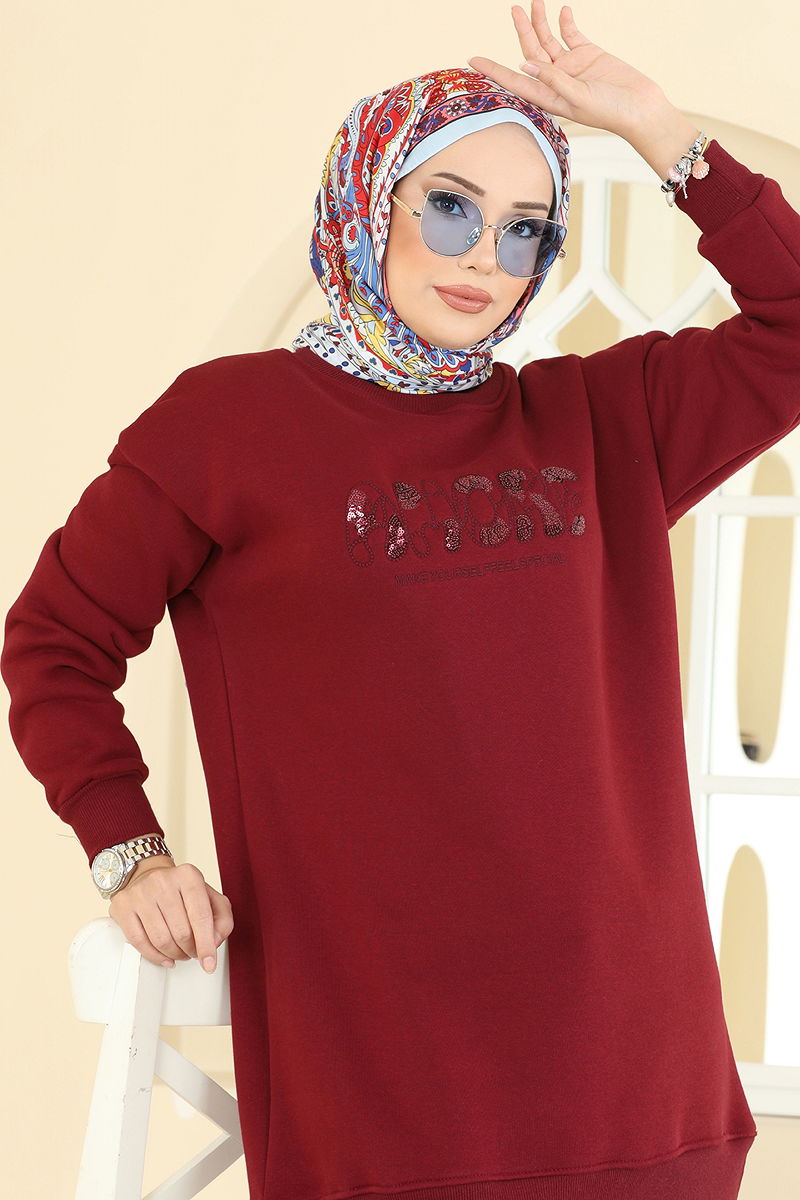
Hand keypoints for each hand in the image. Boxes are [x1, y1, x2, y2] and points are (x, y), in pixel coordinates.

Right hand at [109, 856, 233, 972]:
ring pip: (161, 939)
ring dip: (174, 954)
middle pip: (181, 931)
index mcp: (188, 875)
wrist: (146, 875)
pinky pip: (139, 941)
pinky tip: (165, 958)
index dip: (207, 944)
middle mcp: (163, 881)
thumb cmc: (180, 890)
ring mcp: (140, 893)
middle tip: (193, 952)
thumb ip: (222, 918)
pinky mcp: (123, 906)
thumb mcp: (209, 897)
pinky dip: (155, 956)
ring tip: (180, 953)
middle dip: (191, 950)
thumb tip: (213, 942)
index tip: (209, 963)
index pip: (201, 916)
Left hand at [468, 2, 670, 140]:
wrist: (640, 108)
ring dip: (540, 22)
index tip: (473, 61)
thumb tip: (526, 63)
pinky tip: (560, 11)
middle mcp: (555, 81)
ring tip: (533, 2)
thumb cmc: (611, 112)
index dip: (494, 71)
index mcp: (548, 97)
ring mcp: (571, 67)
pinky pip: (571, 34)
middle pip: (531, 52)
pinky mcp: (588, 54)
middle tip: (513, 9)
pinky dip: (565, 22)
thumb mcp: (579, 98)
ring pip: (549, 40)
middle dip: (521, 31)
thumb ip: (553, 80)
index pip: (515, 81)